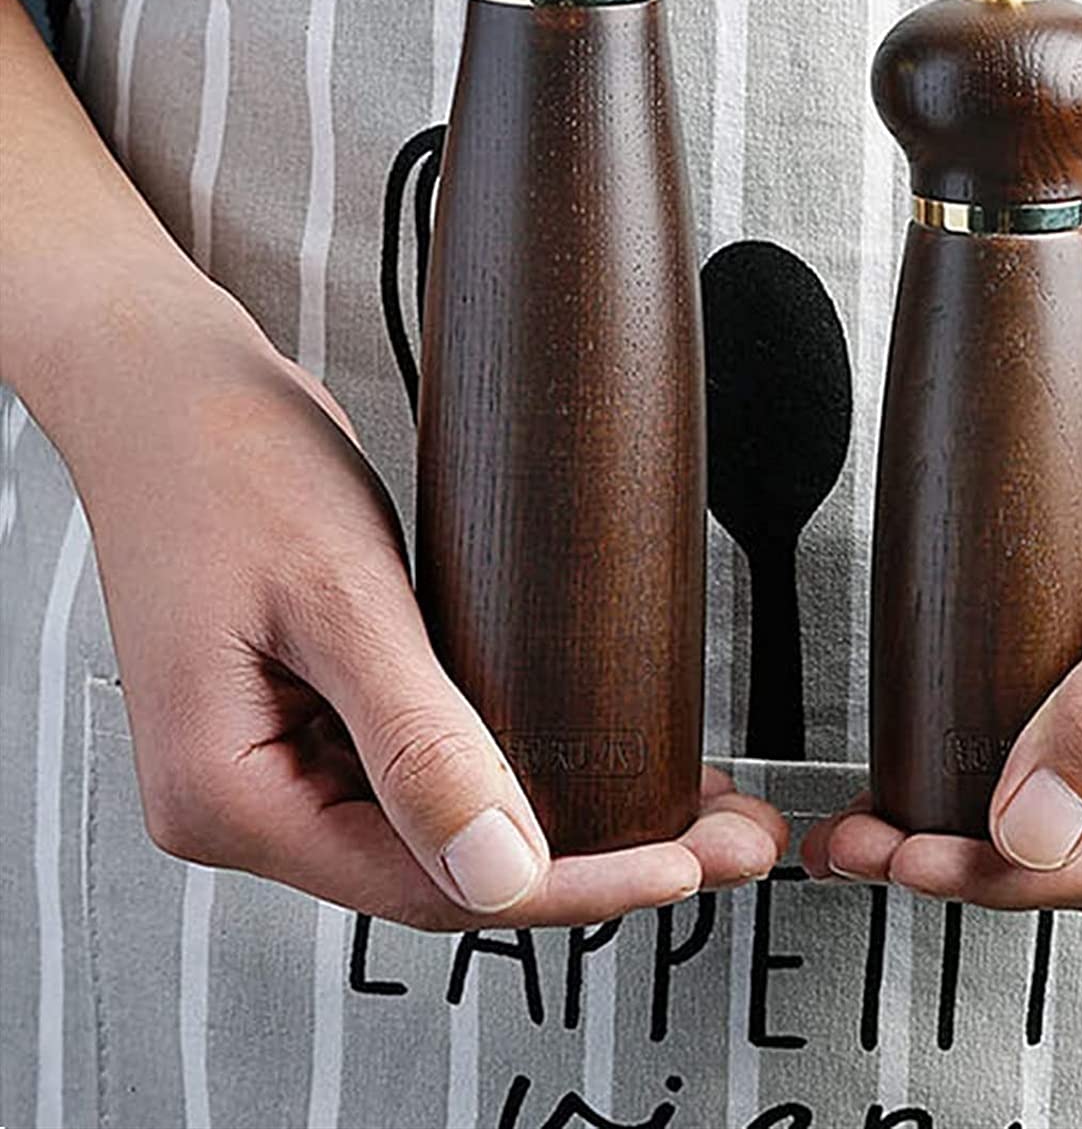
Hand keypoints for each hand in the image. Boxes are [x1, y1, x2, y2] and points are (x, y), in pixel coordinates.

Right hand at [62, 278, 784, 929]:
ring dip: (561, 825)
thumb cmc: (229, 465)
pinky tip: (591, 761)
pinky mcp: (313, 719)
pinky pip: (423, 772)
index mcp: (229, 798)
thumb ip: (419, 743)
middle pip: (442, 873)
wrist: (168, 388)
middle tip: (719, 839)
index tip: (679, 866)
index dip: (567, 888)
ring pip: (441, 830)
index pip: (426, 887)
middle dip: (588, 862)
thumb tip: (504, 873)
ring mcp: (280, 762)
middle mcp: (248, 803)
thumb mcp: (341, 597)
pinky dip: (512, 772)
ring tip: (685, 808)